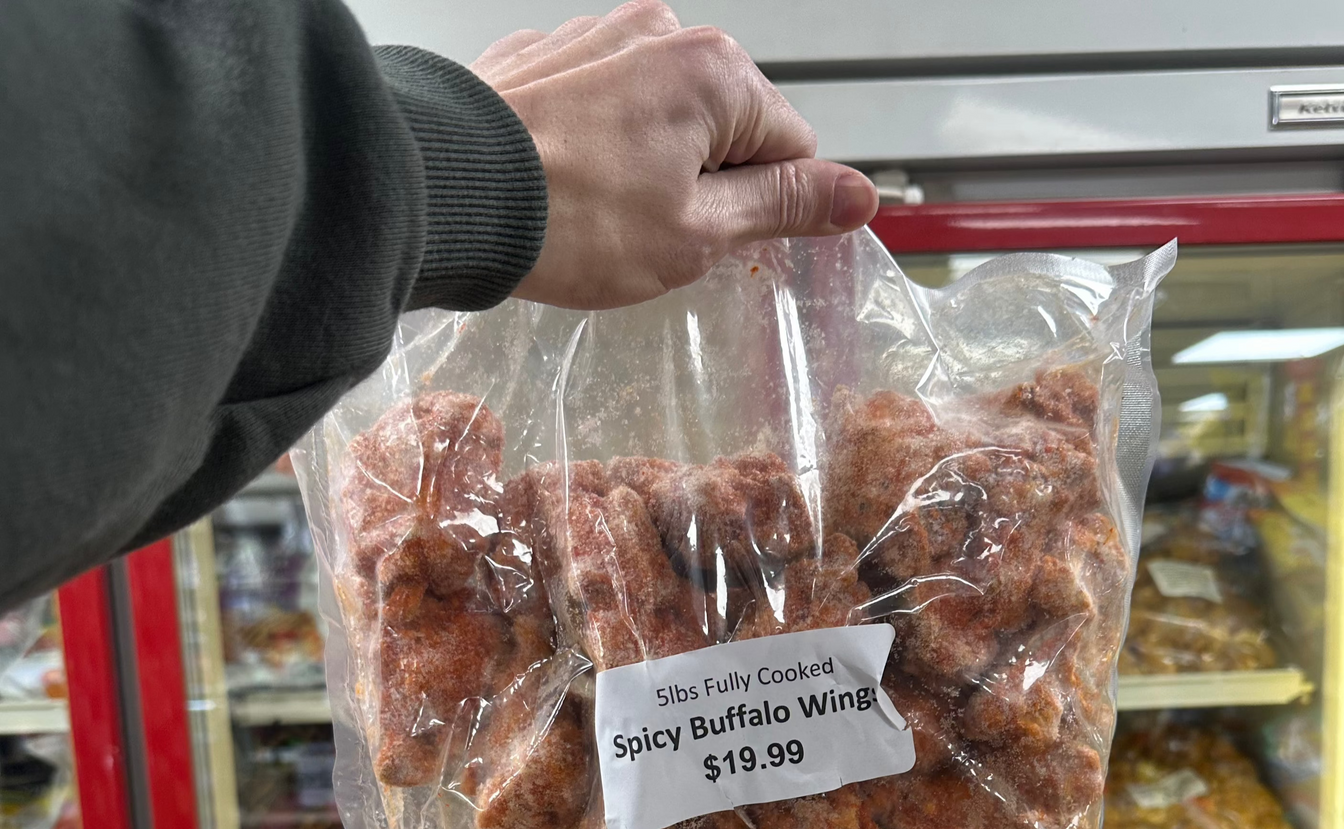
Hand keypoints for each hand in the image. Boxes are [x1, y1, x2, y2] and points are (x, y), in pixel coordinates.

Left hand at [473, 2, 877, 308]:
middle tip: (653, 237)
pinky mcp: (547, 55)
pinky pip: (602, 104)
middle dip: (704, 184)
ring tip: (602, 217)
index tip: (723, 242)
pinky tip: (568, 187)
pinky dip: (599, 145)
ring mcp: (597, 35)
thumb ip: (783, 207)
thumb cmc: (571, 220)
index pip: (789, 147)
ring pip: (660, 116)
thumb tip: (857, 196)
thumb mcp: (698, 235)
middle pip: (724, 125)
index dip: (766, 207)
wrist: (448, 193)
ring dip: (650, 166)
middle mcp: (660, 32)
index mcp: (715, 72)